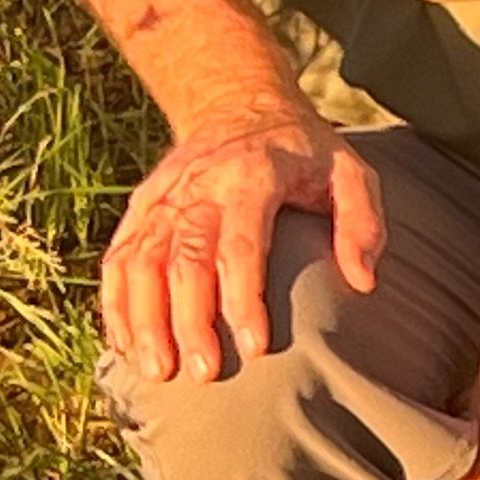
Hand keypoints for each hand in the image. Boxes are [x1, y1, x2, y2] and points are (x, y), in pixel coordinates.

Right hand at [102, 98, 384, 380]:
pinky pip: (118, 259)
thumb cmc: (304, 154)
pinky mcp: (140, 208)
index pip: (241, 243)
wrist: (239, 105)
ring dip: (145, 319)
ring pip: (140, 262)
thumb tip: (363, 281)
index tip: (256, 348)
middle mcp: (198, 186)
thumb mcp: (350, 171)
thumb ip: (362, 222)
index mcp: (252, 176)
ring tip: (158, 371)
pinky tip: (126, 346)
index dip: (244, 297)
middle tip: (205, 374)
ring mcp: (162, 198)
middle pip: (184, 259)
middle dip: (190, 320)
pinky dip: (116, 304)